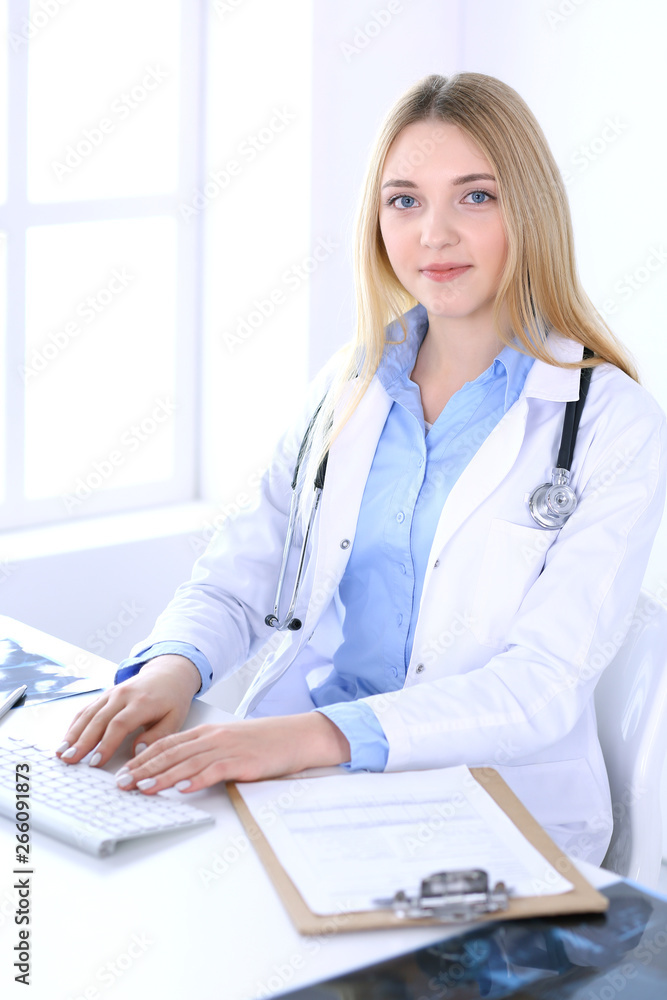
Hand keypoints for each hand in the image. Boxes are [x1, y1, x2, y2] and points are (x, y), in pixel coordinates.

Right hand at [57, 655, 201, 766]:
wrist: (168, 673)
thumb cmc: (172, 699)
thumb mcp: (175, 718)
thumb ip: (158, 736)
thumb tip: (137, 751)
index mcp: (143, 702)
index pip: (120, 724)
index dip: (106, 744)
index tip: (96, 762)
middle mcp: (123, 695)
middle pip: (99, 719)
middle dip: (83, 741)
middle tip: (71, 760)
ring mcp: (112, 693)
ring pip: (89, 714)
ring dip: (73, 734)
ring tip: (61, 753)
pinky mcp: (105, 695)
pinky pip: (87, 709)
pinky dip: (75, 725)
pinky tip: (67, 739)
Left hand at [115, 713, 350, 793]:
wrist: (296, 736)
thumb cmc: (264, 742)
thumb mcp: (230, 743)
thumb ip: (205, 753)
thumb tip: (180, 772)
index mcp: (208, 733)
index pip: (167, 744)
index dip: (142, 759)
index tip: (123, 773)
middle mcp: (213, 738)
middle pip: (171, 753)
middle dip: (143, 769)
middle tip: (122, 784)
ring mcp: (227, 748)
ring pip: (188, 762)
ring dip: (163, 777)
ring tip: (143, 789)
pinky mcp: (243, 761)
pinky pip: (215, 770)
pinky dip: (197, 779)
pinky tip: (183, 789)